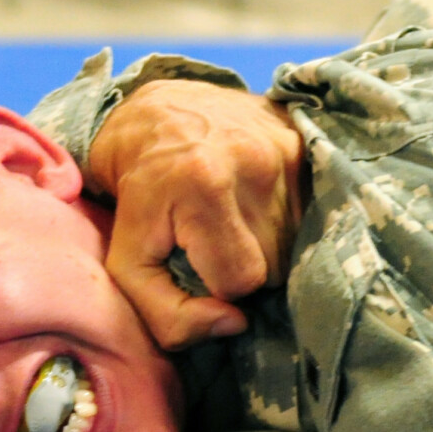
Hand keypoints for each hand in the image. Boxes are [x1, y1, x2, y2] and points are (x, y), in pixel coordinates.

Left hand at [88, 79, 306, 349]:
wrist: (159, 107)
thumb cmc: (133, 184)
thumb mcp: (123, 251)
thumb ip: (161, 307)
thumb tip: (232, 324)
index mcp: (197, 186)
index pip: (237, 282)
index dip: (215, 286)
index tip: (195, 267)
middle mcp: (249, 163)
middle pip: (271, 266)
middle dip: (239, 268)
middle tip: (210, 238)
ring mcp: (282, 151)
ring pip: (293, 246)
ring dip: (264, 247)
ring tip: (231, 217)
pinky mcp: (301, 146)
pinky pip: (309, 216)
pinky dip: (283, 223)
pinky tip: (255, 202)